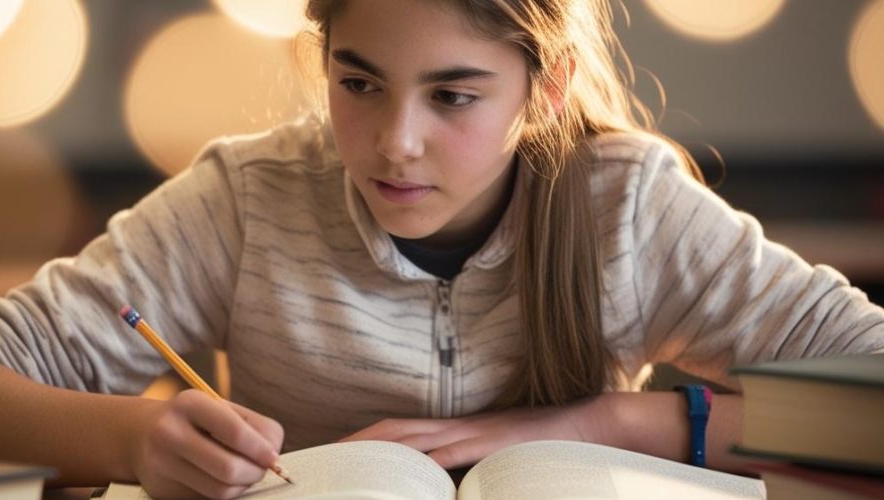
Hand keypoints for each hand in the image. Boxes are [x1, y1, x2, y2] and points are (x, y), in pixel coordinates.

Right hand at [129, 389, 283, 498]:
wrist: (140, 434)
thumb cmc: (193, 420)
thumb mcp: (218, 408)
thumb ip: (251, 426)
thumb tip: (273, 458)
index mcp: (190, 403)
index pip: (235, 431)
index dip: (261, 449)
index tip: (273, 458)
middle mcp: (170, 432)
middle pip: (229, 468)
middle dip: (255, 473)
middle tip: (262, 469)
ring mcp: (161, 464)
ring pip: (220, 490)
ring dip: (242, 485)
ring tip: (245, 473)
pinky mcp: (161, 490)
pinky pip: (206, 499)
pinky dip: (223, 492)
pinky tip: (221, 479)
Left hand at [339, 397, 606, 469]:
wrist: (584, 422)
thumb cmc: (539, 445)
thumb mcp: (495, 456)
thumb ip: (466, 467)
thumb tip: (439, 484)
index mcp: (453, 428)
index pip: (396, 431)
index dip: (363, 439)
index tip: (336, 453)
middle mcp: (455, 426)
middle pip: (393, 432)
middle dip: (357, 443)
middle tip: (327, 459)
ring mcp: (472, 433)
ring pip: (414, 440)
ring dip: (380, 451)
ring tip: (350, 465)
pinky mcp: (490, 445)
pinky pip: (452, 455)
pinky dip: (428, 465)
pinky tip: (408, 474)